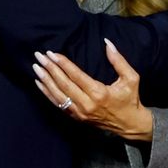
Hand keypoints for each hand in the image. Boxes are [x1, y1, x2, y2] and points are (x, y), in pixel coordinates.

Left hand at [32, 41, 153, 141]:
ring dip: (45, 81)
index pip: (76, 76)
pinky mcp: (76, 117)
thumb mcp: (131, 78)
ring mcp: (79, 112)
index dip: (63, 64)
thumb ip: (119, 60)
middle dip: (50, 69)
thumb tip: (107, 42)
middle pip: (64, 85)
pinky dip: (47, 93)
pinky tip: (39, 83)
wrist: (129, 125)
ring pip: (57, 95)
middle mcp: (86, 104)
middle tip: (40, 56)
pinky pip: (58, 104)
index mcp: (99, 93)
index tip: (52, 53)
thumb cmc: (130, 99)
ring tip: (36, 67)